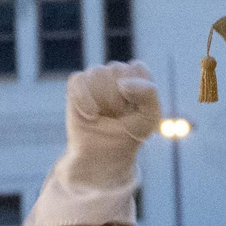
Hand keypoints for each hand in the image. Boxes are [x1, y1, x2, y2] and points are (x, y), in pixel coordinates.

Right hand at [26, 62, 162, 225]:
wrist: (104, 156)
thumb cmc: (129, 135)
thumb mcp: (149, 117)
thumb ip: (148, 94)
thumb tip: (123, 84)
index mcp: (136, 76)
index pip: (137, 69)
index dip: (136, 92)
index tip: (135, 110)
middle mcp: (116, 73)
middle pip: (117, 69)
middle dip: (119, 98)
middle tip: (118, 116)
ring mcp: (95, 77)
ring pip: (97, 73)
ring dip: (103, 100)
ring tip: (104, 116)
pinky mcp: (76, 86)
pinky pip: (78, 80)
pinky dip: (84, 100)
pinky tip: (91, 115)